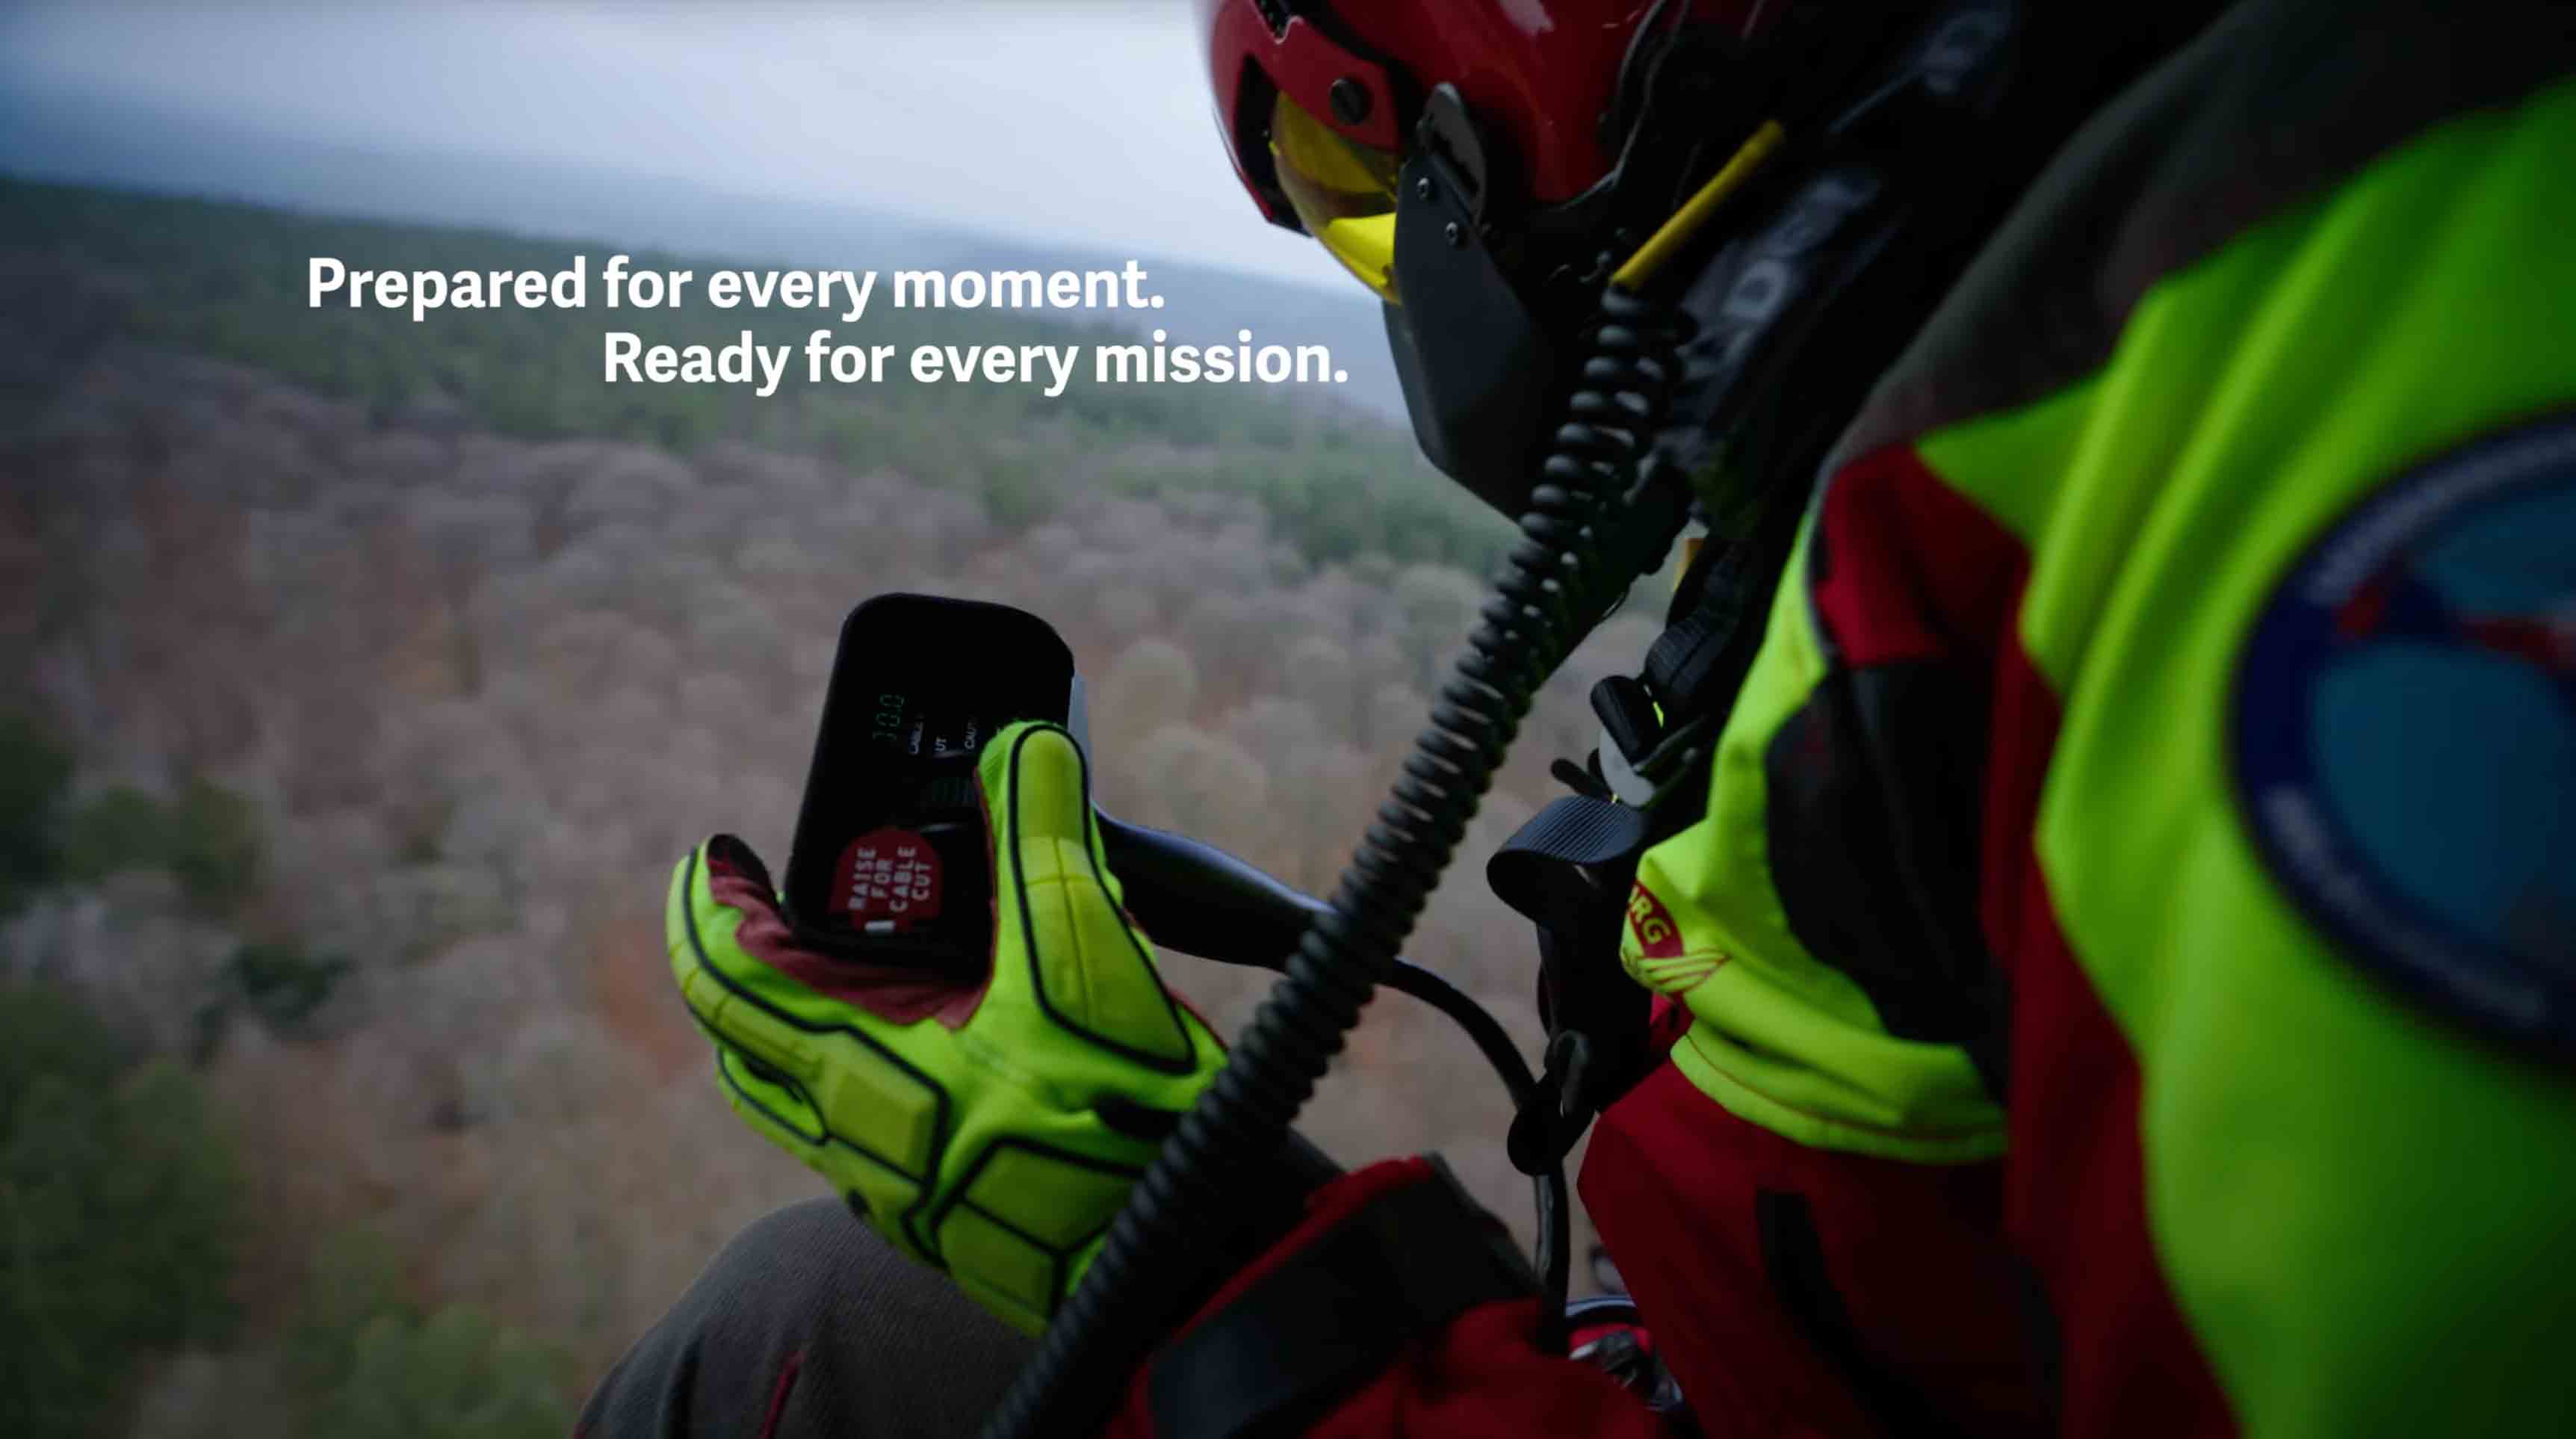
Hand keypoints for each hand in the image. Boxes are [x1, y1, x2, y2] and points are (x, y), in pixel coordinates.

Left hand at [666, 720, 1224, 1333]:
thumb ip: (1044, 840)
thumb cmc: (1120, 1114)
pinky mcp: (925, 1220)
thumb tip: (1025, 744)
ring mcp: (882, 1188)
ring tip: (840, 969)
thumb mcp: (1085, 954)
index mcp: (856, 1060)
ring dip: (786, 1025)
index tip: (716, 851)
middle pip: (739, 1037)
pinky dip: (850, 1078)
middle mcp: (848, 1131)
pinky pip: (846, 1141)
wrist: (1173, 1262)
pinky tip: (929, 1053)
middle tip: (777, 898)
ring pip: (788, 1098)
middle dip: (743, 958)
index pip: (726, 972)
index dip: (705, 902)